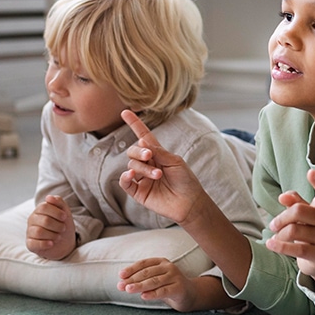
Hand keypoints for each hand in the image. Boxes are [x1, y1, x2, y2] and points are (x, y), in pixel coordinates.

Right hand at [26, 195, 76, 259]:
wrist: (65, 242)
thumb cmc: (62, 225)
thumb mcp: (65, 212)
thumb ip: (58, 202)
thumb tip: (48, 197)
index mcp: (39, 210)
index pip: (43, 207)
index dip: (56, 212)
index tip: (64, 217)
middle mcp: (32, 219)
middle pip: (44, 220)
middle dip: (58, 225)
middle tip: (63, 228)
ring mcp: (30, 232)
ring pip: (39, 232)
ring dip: (53, 235)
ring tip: (58, 237)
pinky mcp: (30, 244)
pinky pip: (34, 243)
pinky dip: (45, 244)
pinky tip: (51, 243)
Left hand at [117, 257, 198, 310]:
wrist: (189, 294)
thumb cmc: (168, 286)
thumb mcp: (155, 280)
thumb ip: (142, 280)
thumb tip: (123, 283)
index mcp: (161, 262)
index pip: (144, 264)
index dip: (131, 269)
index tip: (121, 275)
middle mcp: (168, 267)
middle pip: (147, 273)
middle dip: (132, 279)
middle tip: (121, 286)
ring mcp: (175, 277)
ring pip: (154, 281)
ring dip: (139, 286)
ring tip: (128, 289)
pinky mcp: (179, 288)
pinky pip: (163, 291)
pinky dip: (152, 294)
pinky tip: (143, 296)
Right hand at [119, 110, 207, 224]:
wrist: (189, 202)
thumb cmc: (186, 180)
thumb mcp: (174, 161)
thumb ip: (158, 152)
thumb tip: (142, 143)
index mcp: (157, 154)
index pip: (142, 136)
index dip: (134, 124)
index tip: (125, 112)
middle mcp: (147, 164)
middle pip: (133, 151)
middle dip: (139, 152)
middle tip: (150, 156)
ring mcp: (141, 178)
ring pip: (131, 165)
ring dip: (143, 168)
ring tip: (158, 175)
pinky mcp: (138, 192)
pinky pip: (125, 182)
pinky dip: (126, 176)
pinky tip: (132, 174)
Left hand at [265, 169, 314, 294]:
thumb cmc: (311, 230)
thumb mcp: (304, 214)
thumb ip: (295, 202)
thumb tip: (283, 196)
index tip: (310, 172)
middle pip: (299, 211)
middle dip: (281, 217)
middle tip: (272, 225)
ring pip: (294, 230)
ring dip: (279, 234)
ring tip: (275, 236)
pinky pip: (296, 249)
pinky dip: (279, 246)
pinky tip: (270, 244)